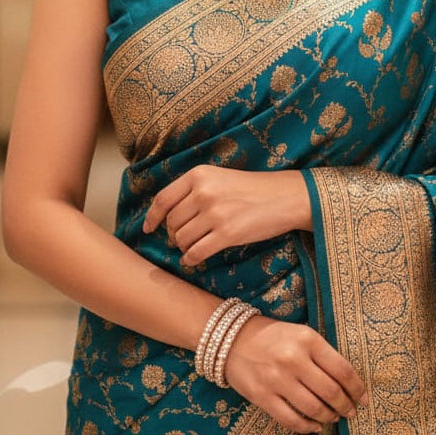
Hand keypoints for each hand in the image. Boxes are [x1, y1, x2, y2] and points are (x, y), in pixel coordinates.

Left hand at [143, 165, 311, 266]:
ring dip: (184, 247)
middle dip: (173, 234)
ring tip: (193, 247)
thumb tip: (169, 216)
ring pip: (182, 239)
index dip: (152, 217)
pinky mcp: (227, 233)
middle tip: (181, 239)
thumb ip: (194, 190)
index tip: (148, 229)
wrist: (286, 197)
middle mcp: (203, 192)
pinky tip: (195, 259)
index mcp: (199, 175)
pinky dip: (191, 259)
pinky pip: (196, 252)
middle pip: (172, 222)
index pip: (163, 199)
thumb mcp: (220, 178)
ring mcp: (214, 213)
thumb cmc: (253, 189)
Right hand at [224, 314, 368, 433]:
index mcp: (307, 340)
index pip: (342, 370)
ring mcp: (277, 379)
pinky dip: (308, 427)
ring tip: (334, 417)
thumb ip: (322, 354)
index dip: (357, 388)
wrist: (231, 340)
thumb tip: (348, 383)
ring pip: (314, 408)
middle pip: (331, 392)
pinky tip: (315, 426)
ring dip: (329, 417)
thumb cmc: (272, 336)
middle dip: (346, 406)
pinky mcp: (263, 396)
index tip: (364, 399)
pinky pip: (292, 419)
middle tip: (351, 412)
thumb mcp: (300, 334)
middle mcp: (293, 359)